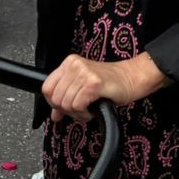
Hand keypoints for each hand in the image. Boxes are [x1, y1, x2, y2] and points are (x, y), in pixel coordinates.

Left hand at [41, 52, 163, 123]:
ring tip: (89, 108)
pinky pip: (78, 106)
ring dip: (78, 114)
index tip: (63, 108)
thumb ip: (65, 98)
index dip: (53, 103)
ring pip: (66, 104)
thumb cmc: (108, 83)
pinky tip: (93, 109)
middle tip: (81, 109)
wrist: (131, 78)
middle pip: (56, 99)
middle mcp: (75, 65)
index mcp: (69, 63)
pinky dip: (85, 114)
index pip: (47, 87)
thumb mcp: (82, 87)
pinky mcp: (93, 83)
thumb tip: (54, 115)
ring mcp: (84, 73)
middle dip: (67, 110)